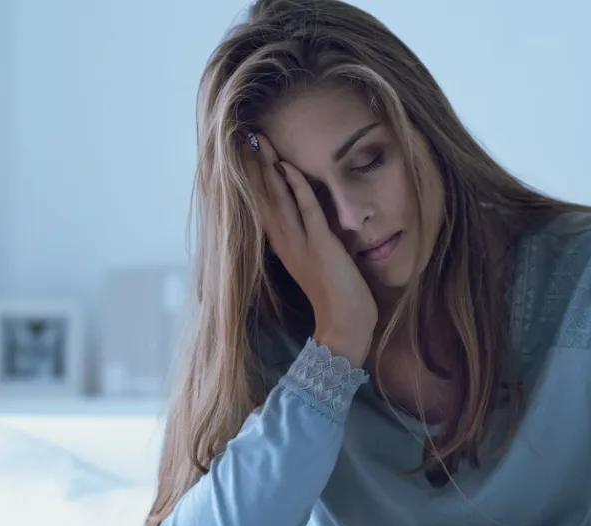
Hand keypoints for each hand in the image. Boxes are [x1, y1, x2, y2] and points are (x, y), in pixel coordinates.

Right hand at [243, 132, 376, 366]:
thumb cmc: (337, 295)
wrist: (345, 325)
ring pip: (279, 199)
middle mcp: (285, 242)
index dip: (253, 177)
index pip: (262, 204)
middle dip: (254, 165)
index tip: (246, 151)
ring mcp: (301, 244)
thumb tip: (307, 215)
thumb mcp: (316, 260)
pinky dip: (297, 187)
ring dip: (268, 169)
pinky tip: (288, 167)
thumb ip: (308, 237)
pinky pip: (306, 210)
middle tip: (245, 136)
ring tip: (259, 142)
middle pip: (263, 197)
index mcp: (283, 245)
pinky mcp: (320, 246)